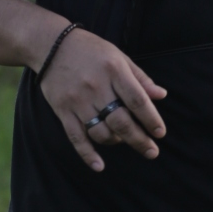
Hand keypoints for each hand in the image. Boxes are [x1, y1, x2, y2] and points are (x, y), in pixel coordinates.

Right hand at [39, 28, 166, 172]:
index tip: (160, 133)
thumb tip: (161, 96)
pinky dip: (88, 154)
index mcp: (114, 70)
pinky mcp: (62, 110)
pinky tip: (99, 166)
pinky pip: (76, 137)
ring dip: (117, 142)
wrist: (51, 45)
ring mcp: (78, 100)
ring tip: (124, 141)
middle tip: (152, 151)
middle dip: (139, 140)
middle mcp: (96, 86)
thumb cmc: (91, 50)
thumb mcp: (118, 56)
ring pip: (101, 131)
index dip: (151, 119)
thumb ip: (140, 78)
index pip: (137, 100)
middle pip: (121, 121)